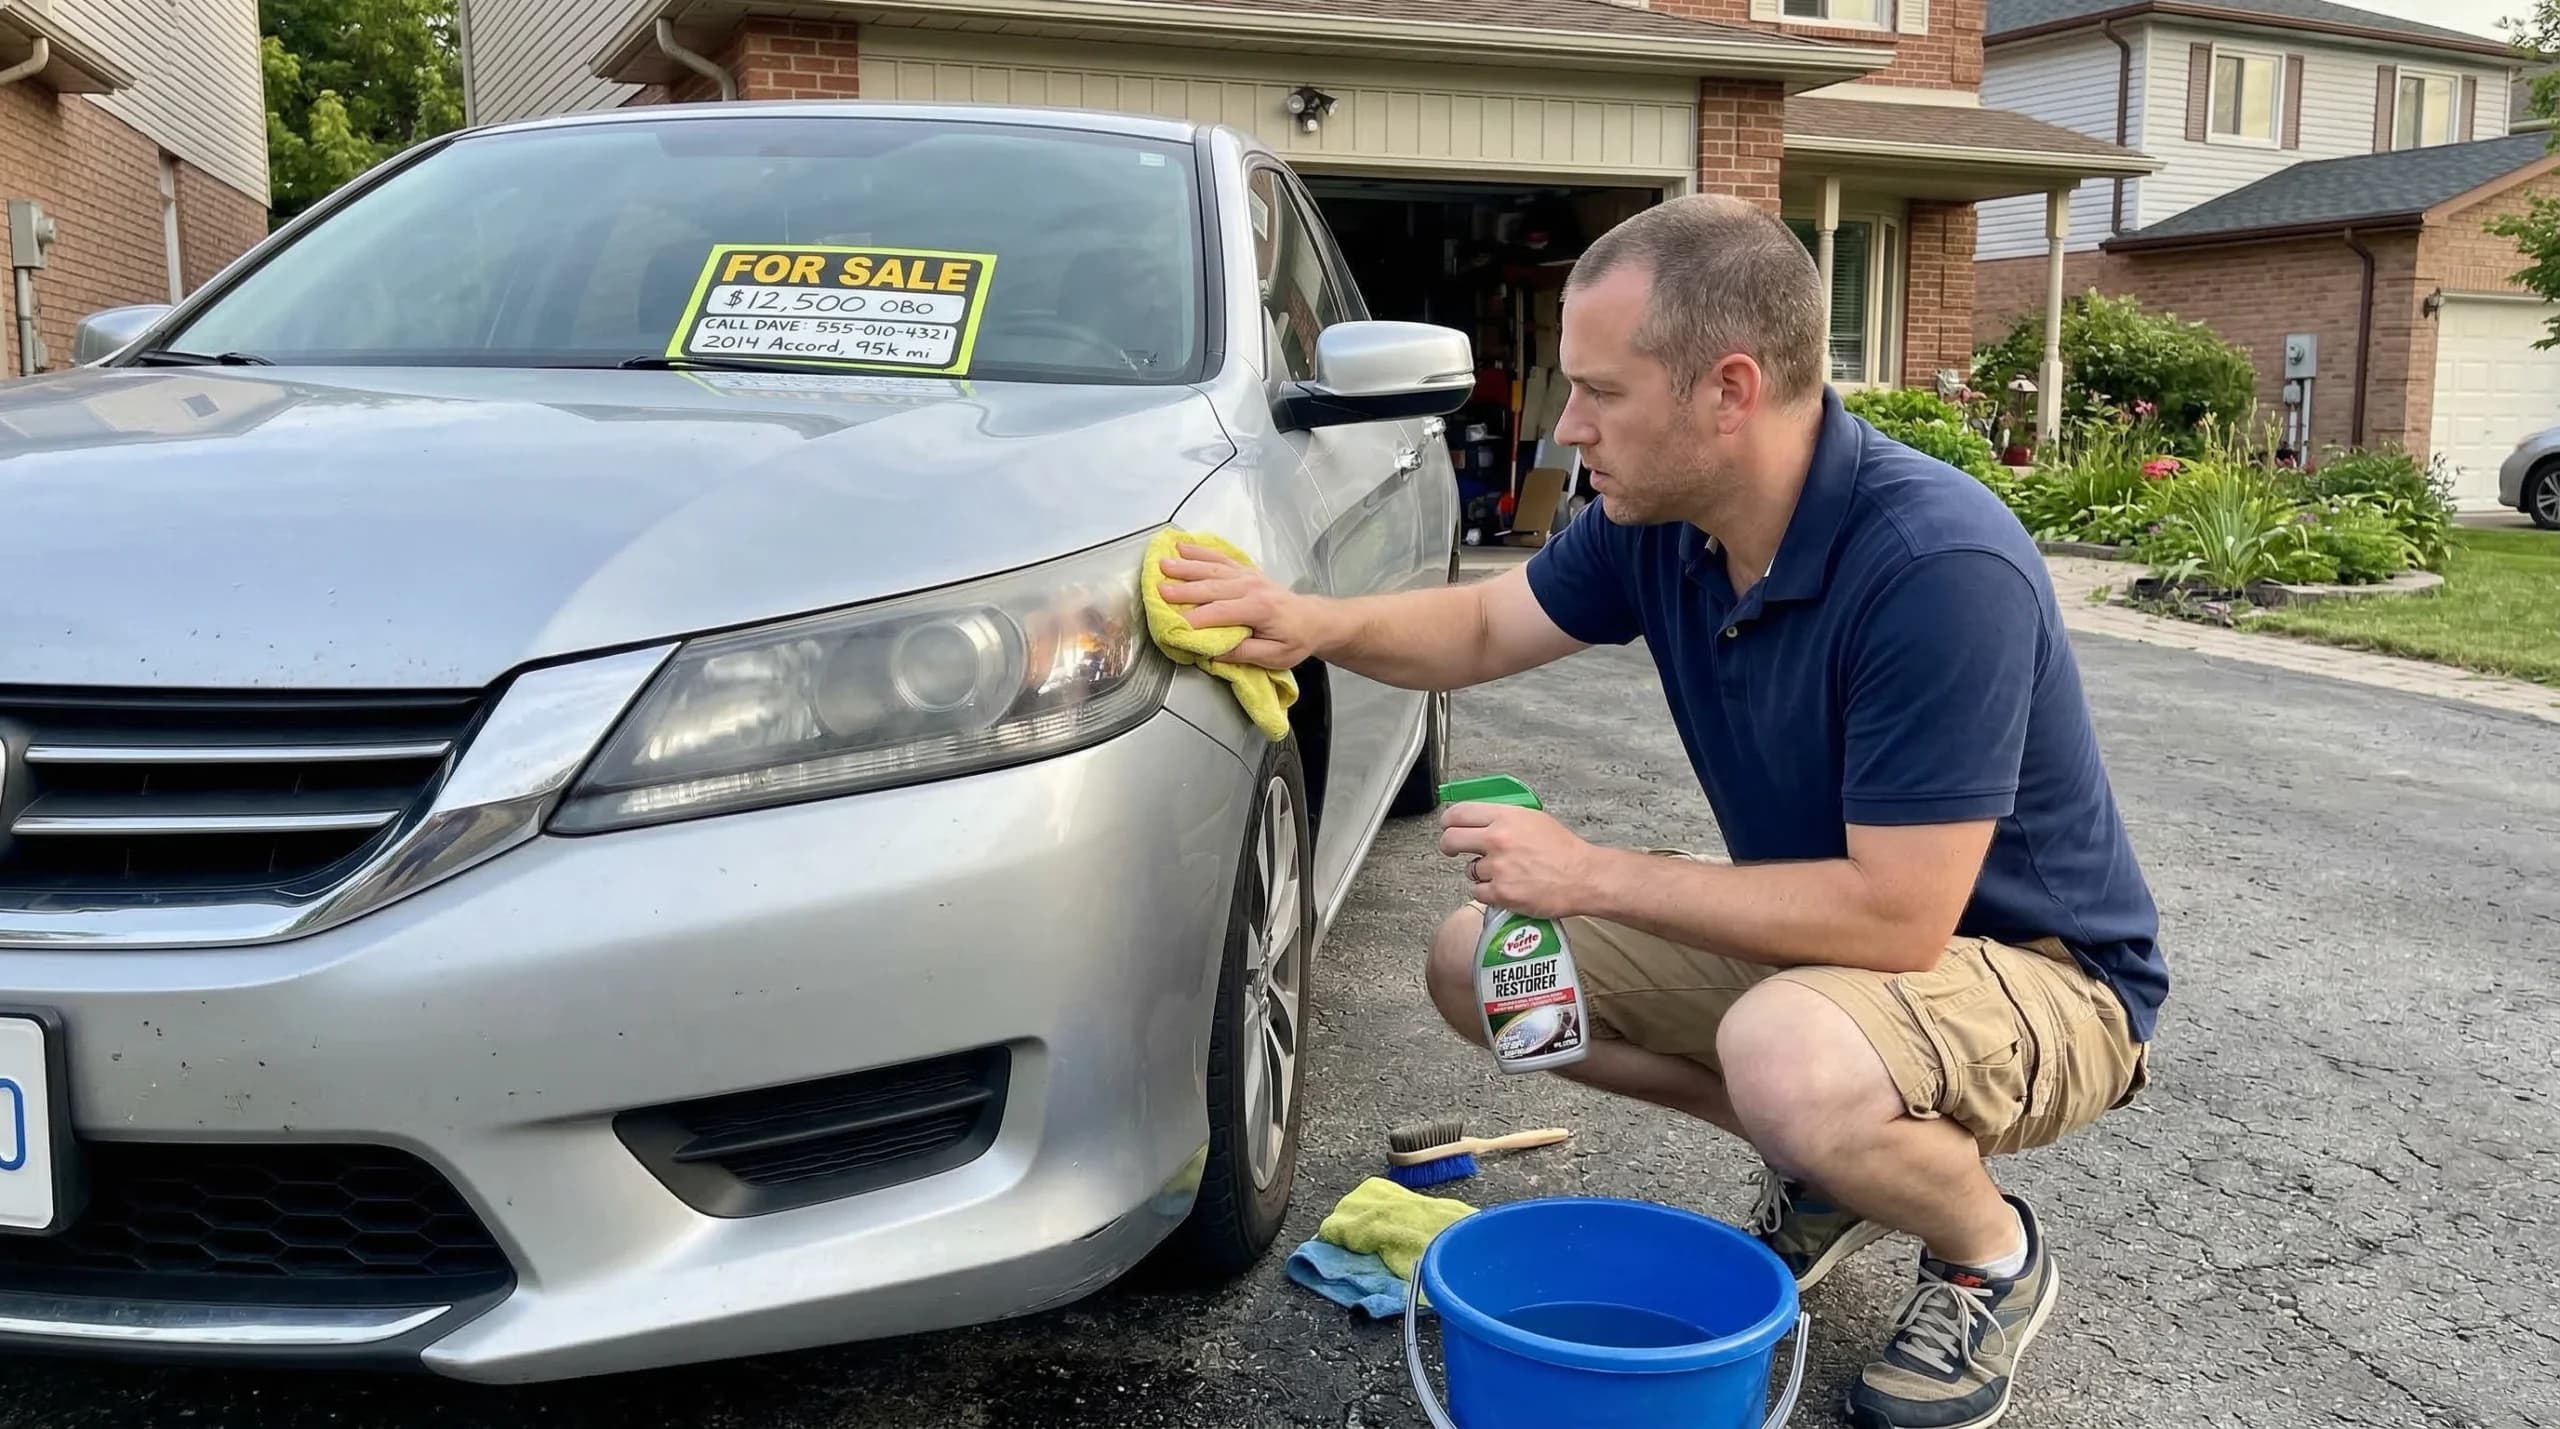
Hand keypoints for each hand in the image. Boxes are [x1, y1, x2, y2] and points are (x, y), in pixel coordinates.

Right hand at [1155, 543, 1323, 669]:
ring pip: (1212, 569)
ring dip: (1186, 566)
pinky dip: (1200, 551)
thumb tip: (1212, 653)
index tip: (1175, 625)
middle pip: (1211, 587)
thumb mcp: (1275, 656)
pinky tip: (1183, 546)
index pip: (1221, 613)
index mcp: (1259, 609)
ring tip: (1163, 564)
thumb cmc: (1295, 640)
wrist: (1314, 619)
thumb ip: (1244, 653)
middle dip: (1183, 589)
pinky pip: (1219, 558)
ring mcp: (1247, 576)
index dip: (1197, 620)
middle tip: (1158, 589)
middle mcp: (1251, 587)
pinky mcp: (1245, 571)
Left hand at [1438, 803, 1598, 918]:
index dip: (1448, 822)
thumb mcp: (1533, 819)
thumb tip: (1480, 821)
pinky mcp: (1501, 893)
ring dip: (1479, 873)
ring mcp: (1497, 868)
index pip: (1459, 813)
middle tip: (1454, 850)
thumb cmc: (1563, 849)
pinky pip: (1478, 892)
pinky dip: (1488, 892)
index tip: (1448, 827)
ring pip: (1468, 870)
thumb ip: (1503, 818)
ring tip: (1503, 872)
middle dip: (1448, 846)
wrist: (1582, 876)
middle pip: (1451, 840)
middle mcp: (1497, 840)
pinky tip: (1506, 887)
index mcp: (1505, 817)